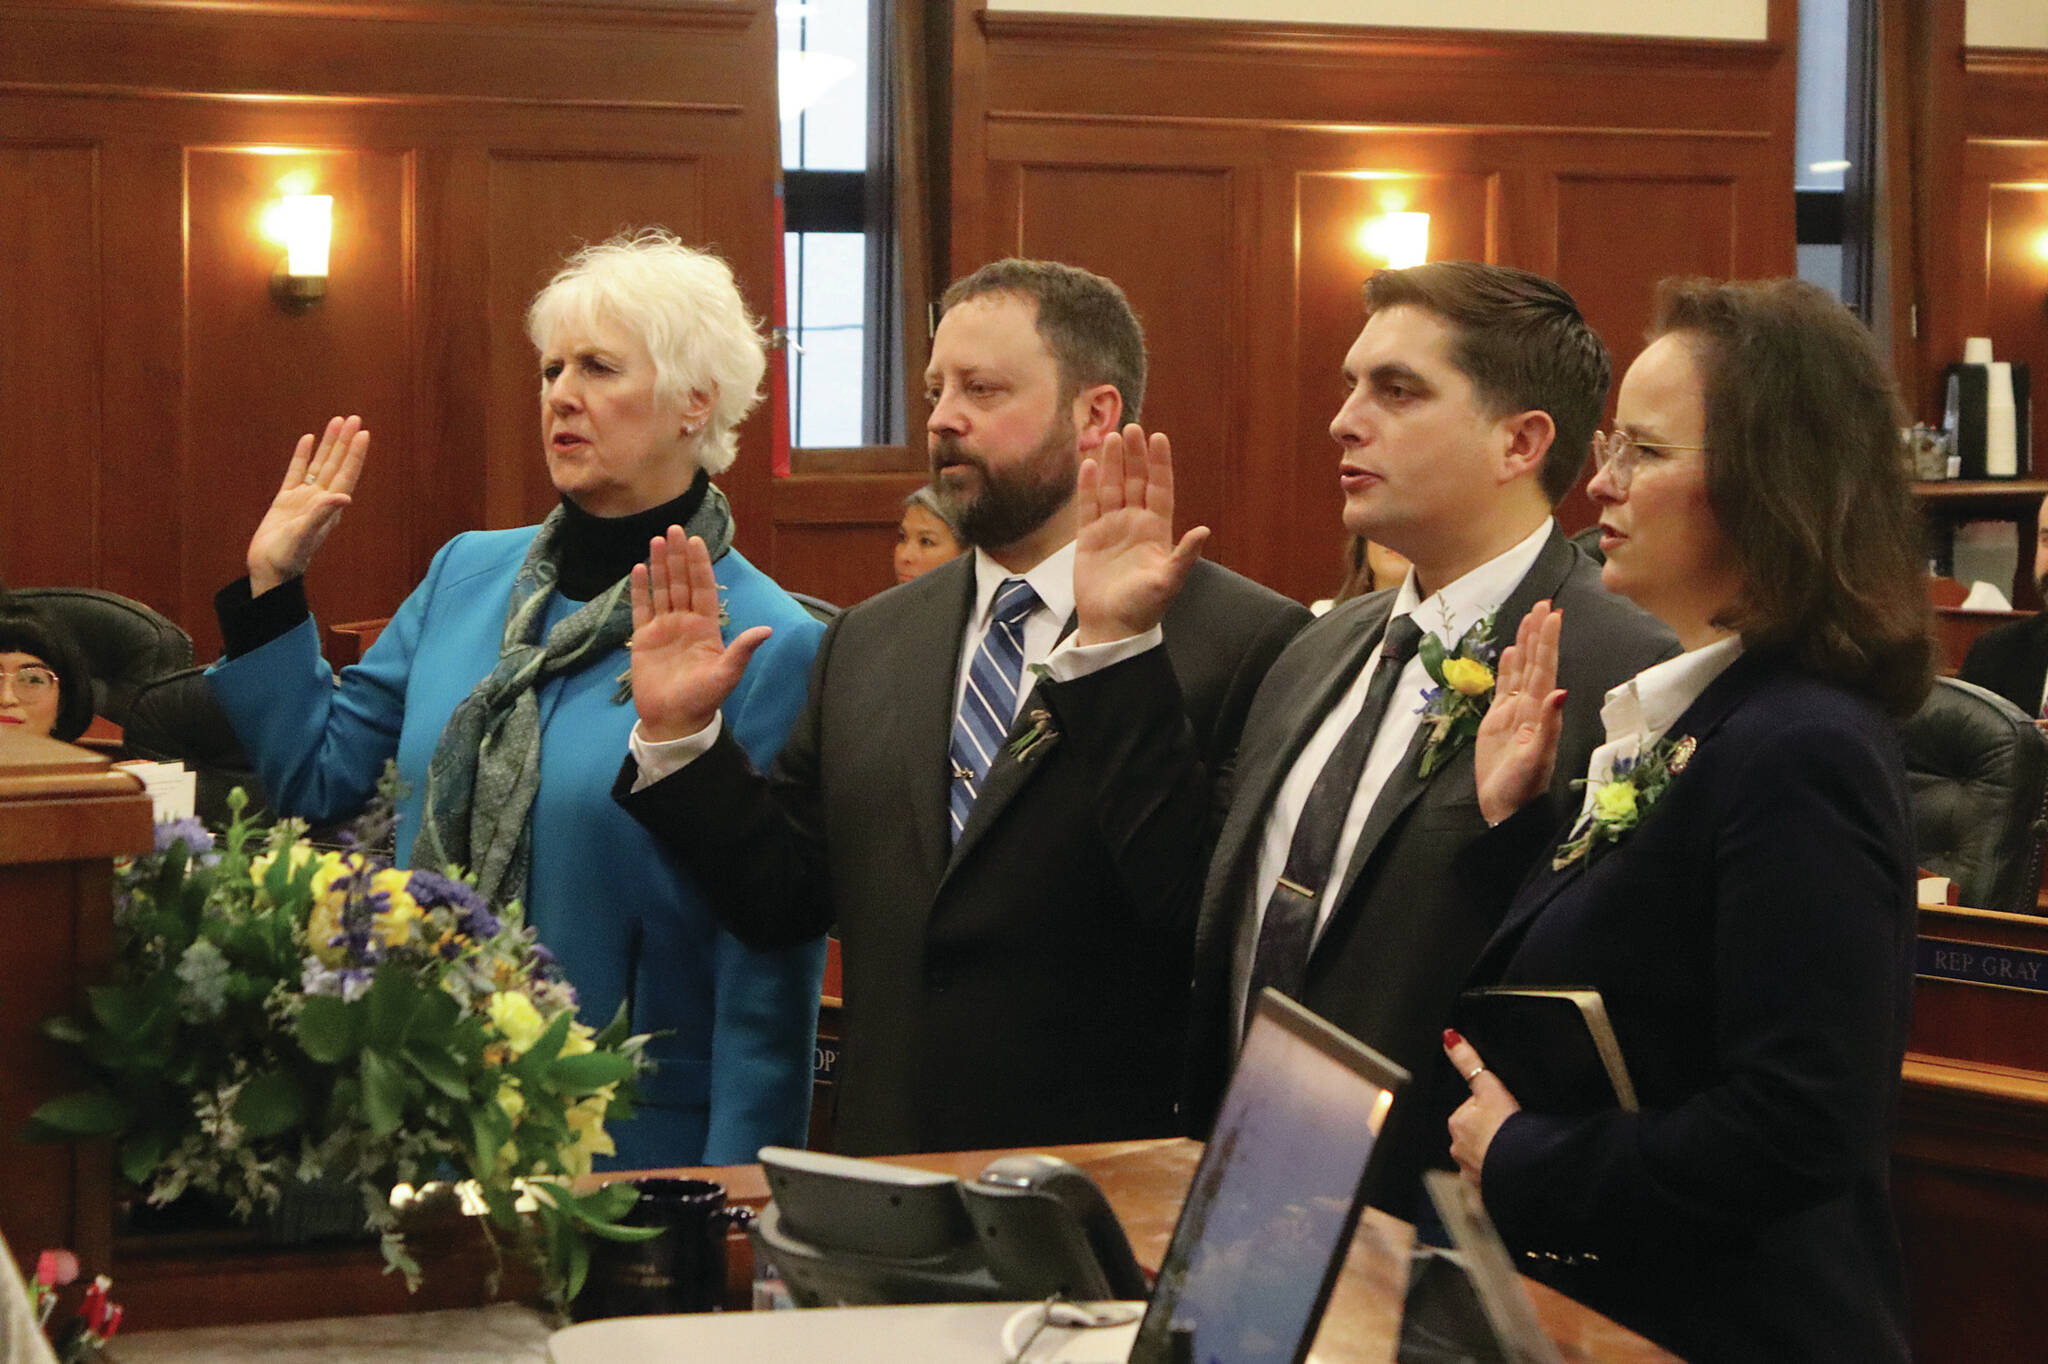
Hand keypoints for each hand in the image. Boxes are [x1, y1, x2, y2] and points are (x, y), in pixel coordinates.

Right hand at [247, 415, 369, 596]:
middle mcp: (320, 500)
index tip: (363, 433)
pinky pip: (296, 472)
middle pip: (336, 464)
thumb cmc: (287, 558)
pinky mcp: (285, 501)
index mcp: (329, 507)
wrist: (269, 570)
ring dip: (328, 444)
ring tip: (336, 422)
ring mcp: (303, 498)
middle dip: (345, 442)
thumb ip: (321, 514)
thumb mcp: (304, 535)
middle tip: (354, 418)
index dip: (355, 454)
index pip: (346, 474)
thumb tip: (344, 497)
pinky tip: (307, 439)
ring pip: (319, 464)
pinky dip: (302, 455)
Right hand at [628, 528, 772, 741]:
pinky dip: (639, 589)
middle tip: (674, 529)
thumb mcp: (726, 674)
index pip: (704, 588)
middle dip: (678, 556)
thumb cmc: (702, 699)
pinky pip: (641, 608)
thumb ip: (742, 650)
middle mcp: (685, 622)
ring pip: (661, 590)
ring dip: (659, 566)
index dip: (700, 565)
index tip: (696, 542)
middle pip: (681, 582)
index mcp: (706, 627)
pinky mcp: (643, 639)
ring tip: (656, 540)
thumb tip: (767, 630)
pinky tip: (638, 569)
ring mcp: (664, 628)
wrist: (673, 720)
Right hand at [1072, 423, 1209, 645]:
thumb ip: (1184, 556)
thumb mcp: (1168, 582)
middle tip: (1131, 428)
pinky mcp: (1089, 539)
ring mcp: (1111, 529)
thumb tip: (1204, 530)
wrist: (1112, 628)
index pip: (1159, 489)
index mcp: (1156, 531)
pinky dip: (1088, 486)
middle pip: (1135, 482)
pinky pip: (1088, 506)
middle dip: (1134, 456)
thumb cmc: (1144, 608)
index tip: (1159, 438)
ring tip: (1110, 438)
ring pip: (1111, 489)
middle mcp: (1134, 525)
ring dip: (1112, 464)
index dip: (1159, 464)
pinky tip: (1090, 466)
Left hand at [1443, 1028, 1519, 1187]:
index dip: (1488, 1109)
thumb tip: (1449, 1037)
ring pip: (1481, 1160)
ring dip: (1493, 1157)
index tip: (1502, 1113)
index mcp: (1458, 1123)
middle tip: (1511, 1132)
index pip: (1469, 1111)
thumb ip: (1469, 1062)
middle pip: (1474, 1135)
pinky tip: (1510, 1175)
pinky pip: (1489, 1185)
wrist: (1524, 1167)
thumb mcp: (1490, 1087)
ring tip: (1514, 1153)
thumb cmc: (1508, 1128)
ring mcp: (1471, 1172)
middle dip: (1488, 1134)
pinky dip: (1497, 1180)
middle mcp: (1458, 1150)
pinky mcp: (1486, 1192)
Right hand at [1474, 600, 1565, 825]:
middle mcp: (1530, 707)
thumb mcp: (1535, 759)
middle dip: (1538, 634)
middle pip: (1535, 663)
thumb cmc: (1521, 789)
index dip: (1548, 642)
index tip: (1552, 615)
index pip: (1546, 669)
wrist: (1505, 810)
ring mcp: (1514, 713)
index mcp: (1540, 713)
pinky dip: (1507, 668)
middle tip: (1543, 603)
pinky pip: (1504, 688)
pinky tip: (1509, 652)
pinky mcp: (1497, 722)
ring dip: (1525, 645)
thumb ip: (1547, 725)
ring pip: (1521, 671)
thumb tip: (1559, 692)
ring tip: (1529, 618)